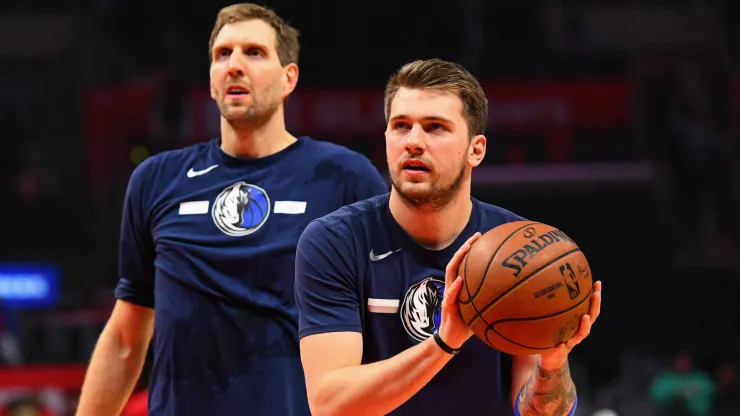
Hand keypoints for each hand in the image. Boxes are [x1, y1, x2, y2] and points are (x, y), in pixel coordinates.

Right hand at [436, 232, 481, 349]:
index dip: (471, 249)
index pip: (464, 263)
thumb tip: (514, 299)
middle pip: (456, 262)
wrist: (452, 339)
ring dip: (458, 259)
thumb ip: (491, 302)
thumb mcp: (481, 310)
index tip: (483, 238)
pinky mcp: (447, 307)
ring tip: (466, 249)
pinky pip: (450, 295)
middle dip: (466, 247)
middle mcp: (453, 287)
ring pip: (450, 273)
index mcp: (460, 286)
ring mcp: (448, 295)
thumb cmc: (467, 325)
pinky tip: (460, 280)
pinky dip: (455, 287)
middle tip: (477, 236)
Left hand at [539, 281, 601, 369]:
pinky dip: (561, 347)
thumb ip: (556, 308)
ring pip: (581, 334)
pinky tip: (560, 345)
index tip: (597, 283)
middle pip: (591, 318)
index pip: (590, 308)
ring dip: (584, 325)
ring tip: (586, 317)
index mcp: (578, 323)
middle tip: (595, 294)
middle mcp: (578, 331)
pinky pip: (561, 349)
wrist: (551, 359)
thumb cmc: (554, 335)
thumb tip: (550, 284)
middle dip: (594, 305)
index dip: (595, 297)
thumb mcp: (556, 321)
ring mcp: (571, 342)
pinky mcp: (561, 352)